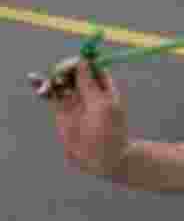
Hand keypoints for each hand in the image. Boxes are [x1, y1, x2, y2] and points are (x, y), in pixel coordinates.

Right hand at [46, 59, 127, 176]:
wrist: (102, 158)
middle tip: (60, 75)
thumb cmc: (109, 131)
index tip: (75, 63)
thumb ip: (90, 85)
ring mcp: (74, 101)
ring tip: (49, 84)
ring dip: (53, 78)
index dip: (82, 62)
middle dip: (65, 70)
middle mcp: (88, 91)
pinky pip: (52, 96)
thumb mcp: (101, 106)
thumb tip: (83, 62)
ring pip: (61, 83)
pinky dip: (44, 88)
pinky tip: (37, 82)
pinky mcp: (61, 112)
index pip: (91, 67)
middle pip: (73, 72)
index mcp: (104, 87)